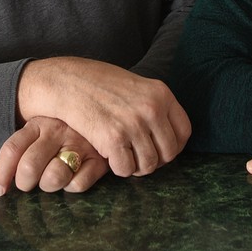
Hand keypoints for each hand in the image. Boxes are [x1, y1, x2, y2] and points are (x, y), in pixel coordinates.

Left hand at [0, 116, 107, 194]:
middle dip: (25, 183)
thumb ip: (22, 148)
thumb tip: (1, 183)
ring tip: (53, 178)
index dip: (1, 174)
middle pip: (29, 167)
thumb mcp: (40, 129)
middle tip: (30, 183)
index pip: (12, 149)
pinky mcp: (99, 158)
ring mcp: (79, 143)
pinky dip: (72, 186)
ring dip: (49, 185)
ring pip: (54, 177)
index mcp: (38, 123)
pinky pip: (77, 184)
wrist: (104, 115)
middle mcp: (57, 131)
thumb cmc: (64, 130)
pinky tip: (74, 176)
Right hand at [16, 57, 190, 177]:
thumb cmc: (99, 83)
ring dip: (136, 167)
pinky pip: (126, 168)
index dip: (173, 146)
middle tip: (139, 158)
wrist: (67, 81)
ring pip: (149, 164)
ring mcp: (134, 123)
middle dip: (155, 160)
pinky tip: (110, 156)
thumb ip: (153, 105)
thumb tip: (168, 133)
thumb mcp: (136, 86)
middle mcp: (152, 108)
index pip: (184, 132)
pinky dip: (119, 168)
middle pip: (169, 152)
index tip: (160, 150)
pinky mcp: (113, 138)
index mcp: (161, 93)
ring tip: (123, 157)